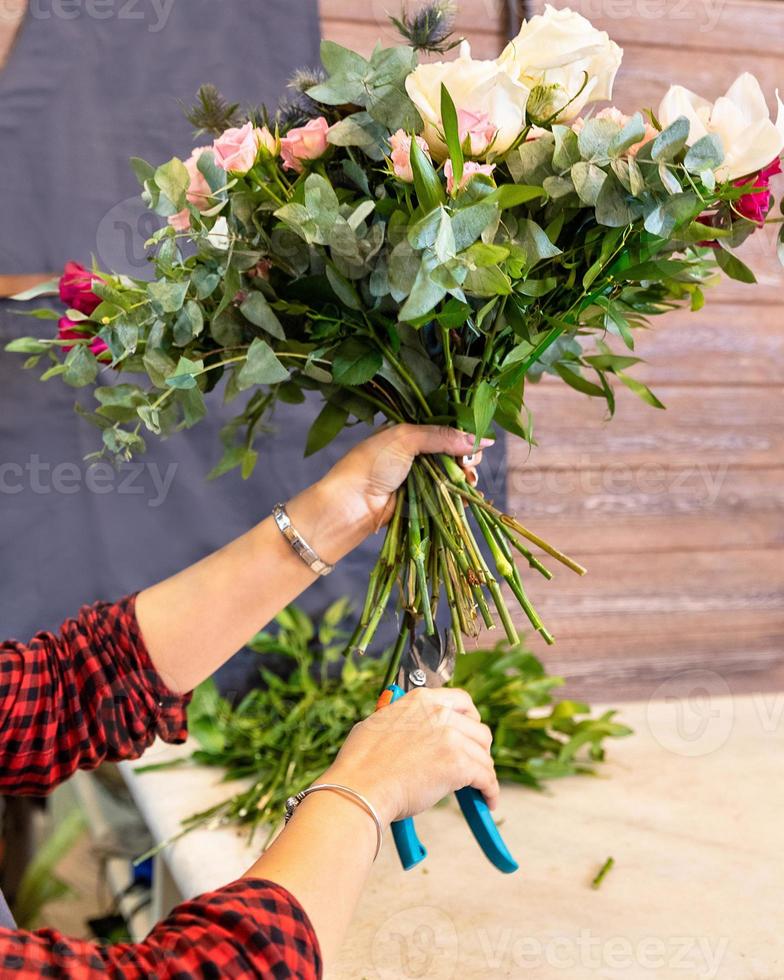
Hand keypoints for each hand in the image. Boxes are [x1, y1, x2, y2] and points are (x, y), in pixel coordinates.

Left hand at [318, 423, 493, 530]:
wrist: (350, 505)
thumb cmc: (371, 464)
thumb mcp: (405, 439)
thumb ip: (442, 437)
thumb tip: (482, 440)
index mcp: (407, 432)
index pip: (443, 428)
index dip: (462, 434)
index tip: (477, 441)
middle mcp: (414, 452)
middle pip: (452, 450)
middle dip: (467, 455)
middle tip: (470, 463)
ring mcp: (418, 476)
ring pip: (452, 472)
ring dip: (465, 475)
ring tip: (468, 479)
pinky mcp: (421, 499)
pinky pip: (446, 493)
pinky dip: (459, 493)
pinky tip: (467, 493)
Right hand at [322, 687, 498, 826]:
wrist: (360, 788)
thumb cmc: (360, 764)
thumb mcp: (378, 724)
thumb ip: (401, 721)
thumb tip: (406, 731)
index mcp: (421, 700)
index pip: (461, 701)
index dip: (470, 719)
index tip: (469, 732)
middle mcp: (439, 713)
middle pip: (478, 729)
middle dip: (479, 748)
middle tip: (474, 762)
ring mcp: (451, 738)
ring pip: (483, 755)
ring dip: (484, 771)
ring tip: (480, 786)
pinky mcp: (459, 765)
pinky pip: (486, 778)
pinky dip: (489, 790)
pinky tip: (488, 800)